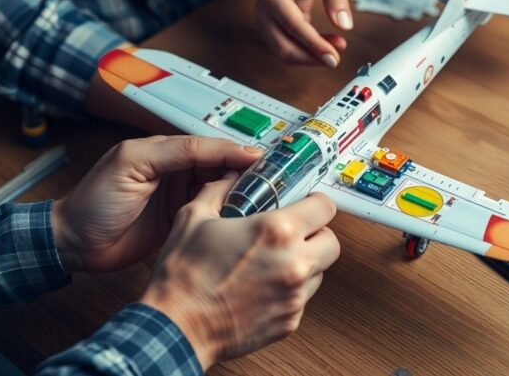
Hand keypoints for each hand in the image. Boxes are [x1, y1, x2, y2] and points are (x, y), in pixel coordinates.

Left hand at [51, 136, 262, 273]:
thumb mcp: (133, 164)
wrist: (75, 243)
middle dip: (243, 169)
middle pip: (219, 165)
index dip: (233, 150)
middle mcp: (174, 171)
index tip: (258, 156)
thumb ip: (175, 152)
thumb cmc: (93, 200)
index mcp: (163, 150)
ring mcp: (178, 196)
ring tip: (262, 196)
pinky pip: (210, 211)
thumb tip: (216, 146)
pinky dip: (227, 211)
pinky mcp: (180, 220)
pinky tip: (242, 214)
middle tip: (269, 177)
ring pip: (219, 188)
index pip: (207, 145)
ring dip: (239, 191)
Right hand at [140, 182, 339, 370]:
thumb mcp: (194, 217)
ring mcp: (294, 296)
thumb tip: (229, 179)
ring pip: (321, 271)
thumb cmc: (183, 277)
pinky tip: (264, 284)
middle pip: (332, 241)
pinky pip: (302, 298)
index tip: (308, 204)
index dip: (316, 203)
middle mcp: (294, 264)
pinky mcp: (290, 321)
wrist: (176, 328)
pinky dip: (290, 289)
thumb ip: (219, 191)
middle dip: (317, 234)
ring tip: (275, 261)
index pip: (325, 208)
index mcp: (276, 232)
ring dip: (305, 263)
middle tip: (296, 233)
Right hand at [256, 0, 351, 67]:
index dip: (313, 44)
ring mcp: (267, 22)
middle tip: (336, 58)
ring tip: (338, 45)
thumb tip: (345, 24)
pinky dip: (309, 50)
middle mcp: (264, 12)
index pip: (292, 26)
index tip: (333, 56)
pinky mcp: (276, 27)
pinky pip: (290, 46)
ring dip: (311, 56)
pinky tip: (329, 43)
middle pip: (283, 48)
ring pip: (285, 52)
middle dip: (310, 57)